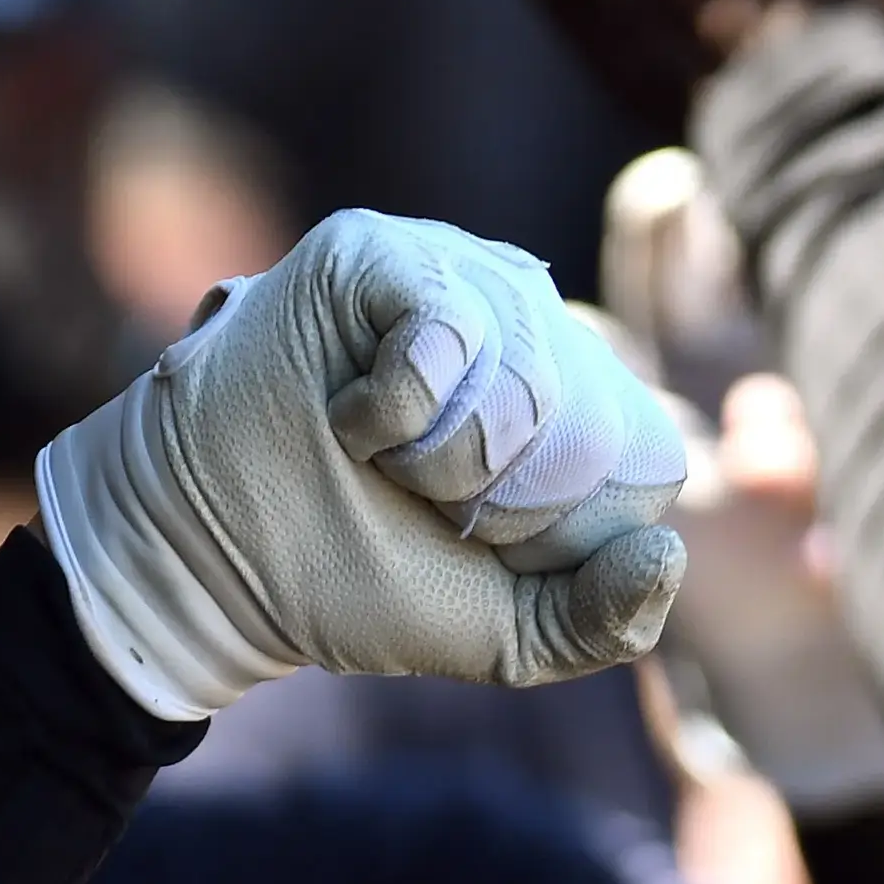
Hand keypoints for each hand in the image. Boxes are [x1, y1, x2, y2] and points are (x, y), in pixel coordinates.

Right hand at [36, 209, 691, 717]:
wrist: (213, 560)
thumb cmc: (358, 577)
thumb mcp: (505, 633)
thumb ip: (601, 620)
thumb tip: (669, 555)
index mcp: (575, 394)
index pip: (644, 457)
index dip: (561, 531)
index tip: (473, 538)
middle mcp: (531, 318)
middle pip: (592, 421)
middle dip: (500, 500)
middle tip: (417, 497)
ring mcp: (460, 272)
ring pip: (524, 377)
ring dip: (443, 458)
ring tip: (380, 458)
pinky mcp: (384, 250)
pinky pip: (446, 331)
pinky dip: (394, 409)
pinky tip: (346, 415)